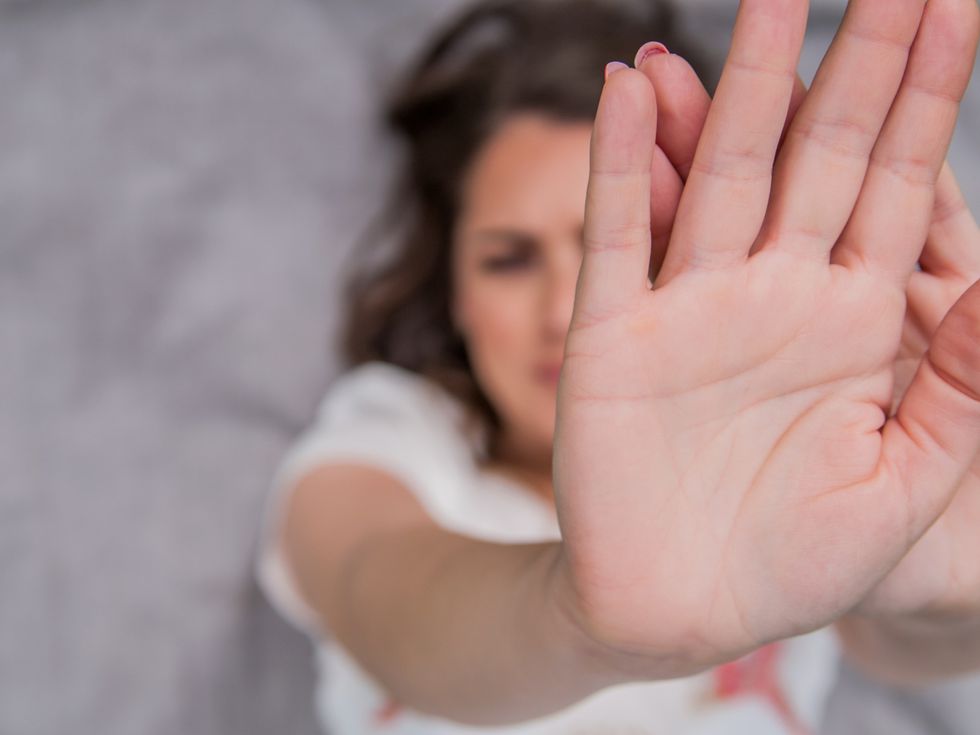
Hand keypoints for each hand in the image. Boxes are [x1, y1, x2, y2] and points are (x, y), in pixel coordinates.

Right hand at [552, 0, 979, 675]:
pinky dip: (618, 167)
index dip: (927, 100)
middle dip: (856, 61)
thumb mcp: (906, 485)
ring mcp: (686, 310)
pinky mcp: (610, 338)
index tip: (954, 9)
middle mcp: (771, 297)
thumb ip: (960, 388)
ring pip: (720, 174)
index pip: (897, 187)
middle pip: (819, 155)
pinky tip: (626, 94)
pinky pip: (613, 237)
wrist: (677, 613)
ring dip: (742, 86)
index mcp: (850, 326)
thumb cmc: (793, 564)